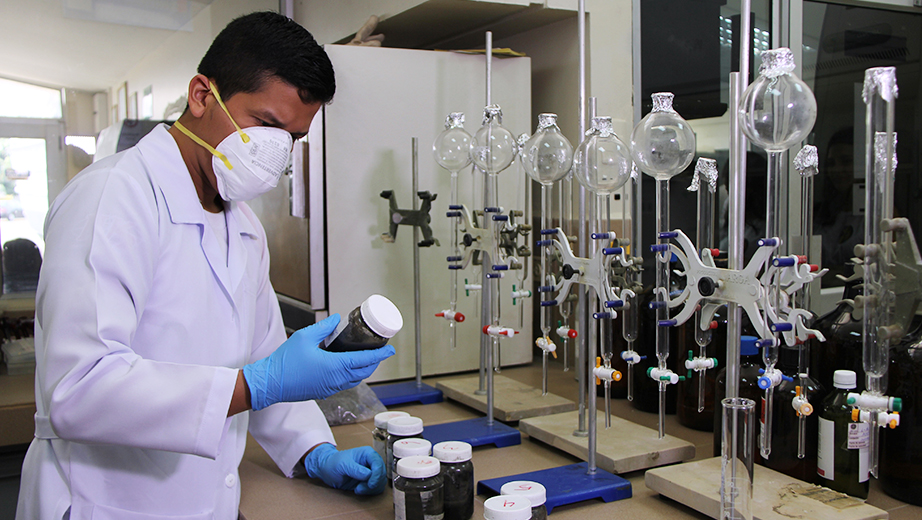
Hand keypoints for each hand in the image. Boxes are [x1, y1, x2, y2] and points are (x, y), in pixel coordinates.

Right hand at [243, 314, 394, 409]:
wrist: (270, 383)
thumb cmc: (284, 363)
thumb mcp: (305, 337)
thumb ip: (324, 327)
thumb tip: (337, 320)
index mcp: (334, 366)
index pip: (364, 360)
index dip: (380, 355)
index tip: (389, 349)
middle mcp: (335, 380)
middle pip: (364, 372)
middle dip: (375, 362)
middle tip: (380, 351)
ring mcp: (330, 388)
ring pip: (355, 380)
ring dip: (364, 370)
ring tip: (367, 358)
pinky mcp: (323, 391)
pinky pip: (344, 384)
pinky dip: (352, 375)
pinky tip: (348, 367)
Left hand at [304, 443, 386, 494]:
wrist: (327, 470)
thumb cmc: (333, 463)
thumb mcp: (343, 464)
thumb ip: (355, 469)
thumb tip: (368, 474)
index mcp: (367, 454)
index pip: (379, 464)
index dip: (377, 475)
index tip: (370, 483)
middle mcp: (371, 462)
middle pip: (382, 474)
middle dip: (373, 484)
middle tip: (360, 488)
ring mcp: (370, 472)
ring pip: (380, 482)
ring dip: (371, 489)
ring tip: (358, 489)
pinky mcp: (368, 481)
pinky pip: (376, 488)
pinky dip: (370, 492)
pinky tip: (359, 490)